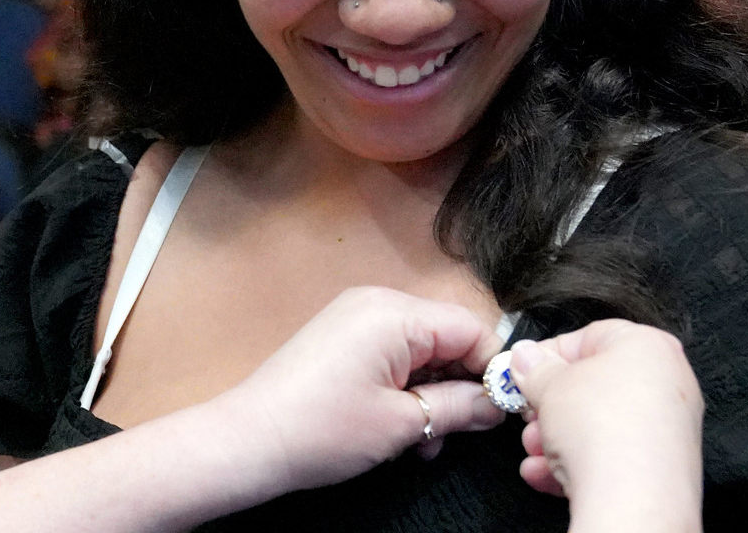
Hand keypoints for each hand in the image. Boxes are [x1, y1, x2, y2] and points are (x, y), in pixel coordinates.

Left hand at [206, 287, 505, 494]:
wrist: (248, 443)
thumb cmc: (320, 430)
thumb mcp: (403, 423)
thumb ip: (459, 408)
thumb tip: (496, 405)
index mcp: (394, 313)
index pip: (472, 329)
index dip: (491, 372)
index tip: (499, 413)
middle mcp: (376, 304)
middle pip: (447, 338)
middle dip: (459, 387)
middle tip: (458, 434)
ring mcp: (355, 320)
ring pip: (422, 353)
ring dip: (432, 397)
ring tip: (422, 443)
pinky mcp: (341, 341)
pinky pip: (393, 358)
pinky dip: (405, 392)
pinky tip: (402, 433)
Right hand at [510, 320, 702, 530]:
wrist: (633, 497)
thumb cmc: (603, 428)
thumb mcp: (550, 385)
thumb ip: (534, 367)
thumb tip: (525, 357)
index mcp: (648, 346)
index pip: (590, 337)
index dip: (548, 355)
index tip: (523, 372)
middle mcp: (668, 382)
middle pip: (593, 385)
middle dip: (551, 405)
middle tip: (529, 414)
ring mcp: (667, 426)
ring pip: (599, 424)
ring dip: (557, 437)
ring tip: (536, 449)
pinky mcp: (661, 465)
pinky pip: (612, 454)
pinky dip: (579, 461)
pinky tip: (547, 472)